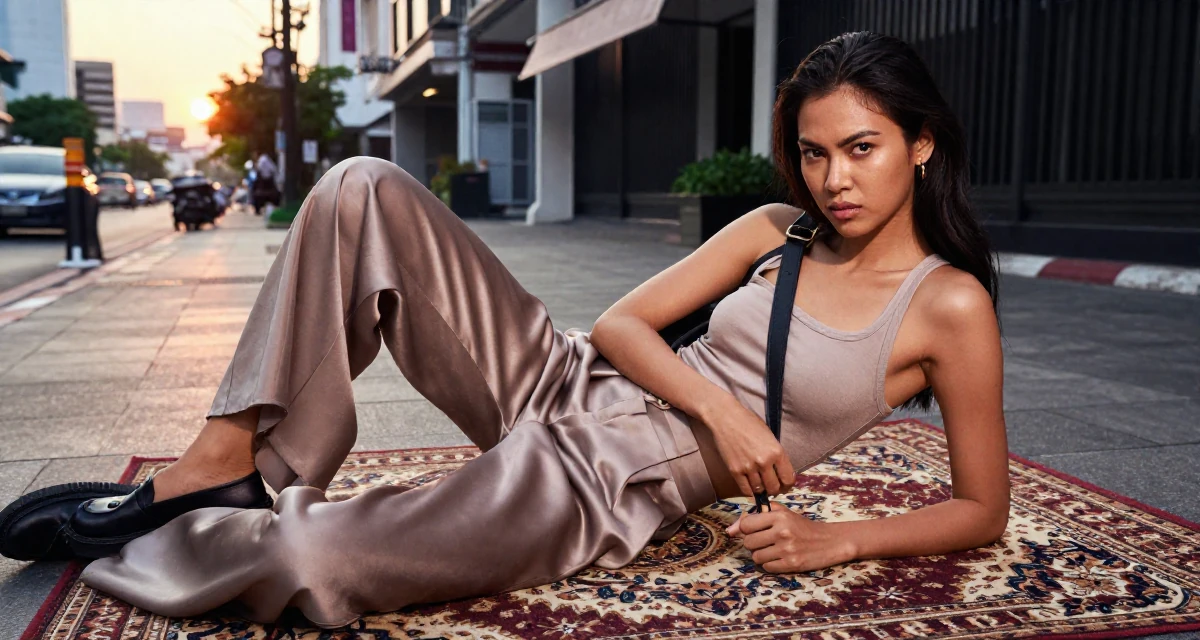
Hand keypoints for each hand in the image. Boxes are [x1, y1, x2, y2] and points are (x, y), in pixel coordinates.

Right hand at [704, 398, 795, 497]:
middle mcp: (764, 462)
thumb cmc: (749, 422)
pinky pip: (745, 489)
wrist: (726, 417)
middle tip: (773, 487)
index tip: (785, 484)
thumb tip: (781, 472)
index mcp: (777, 451)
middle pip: (774, 488)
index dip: (788, 484)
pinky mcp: (735, 471)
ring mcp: (749, 467)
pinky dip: (750, 491)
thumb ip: (776, 454)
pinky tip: (751, 486)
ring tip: (761, 485)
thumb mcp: (770, 436)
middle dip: (775, 489)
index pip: (788, 478)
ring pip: (760, 490)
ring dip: (762, 490)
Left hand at [726, 502, 854, 572]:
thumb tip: (730, 530)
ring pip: (755, 557)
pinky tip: (780, 558)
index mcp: (779, 516)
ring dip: (761, 555)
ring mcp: (786, 549)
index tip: (752, 531)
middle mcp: (782, 532)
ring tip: (773, 550)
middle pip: (748, 542)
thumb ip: (757, 515)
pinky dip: (770, 564)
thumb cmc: (803, 526)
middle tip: (765, 541)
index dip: (745, 529)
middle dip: (753, 543)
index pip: (746, 524)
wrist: (830, 541)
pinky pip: (766, 567)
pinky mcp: (791, 564)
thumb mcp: (783, 513)